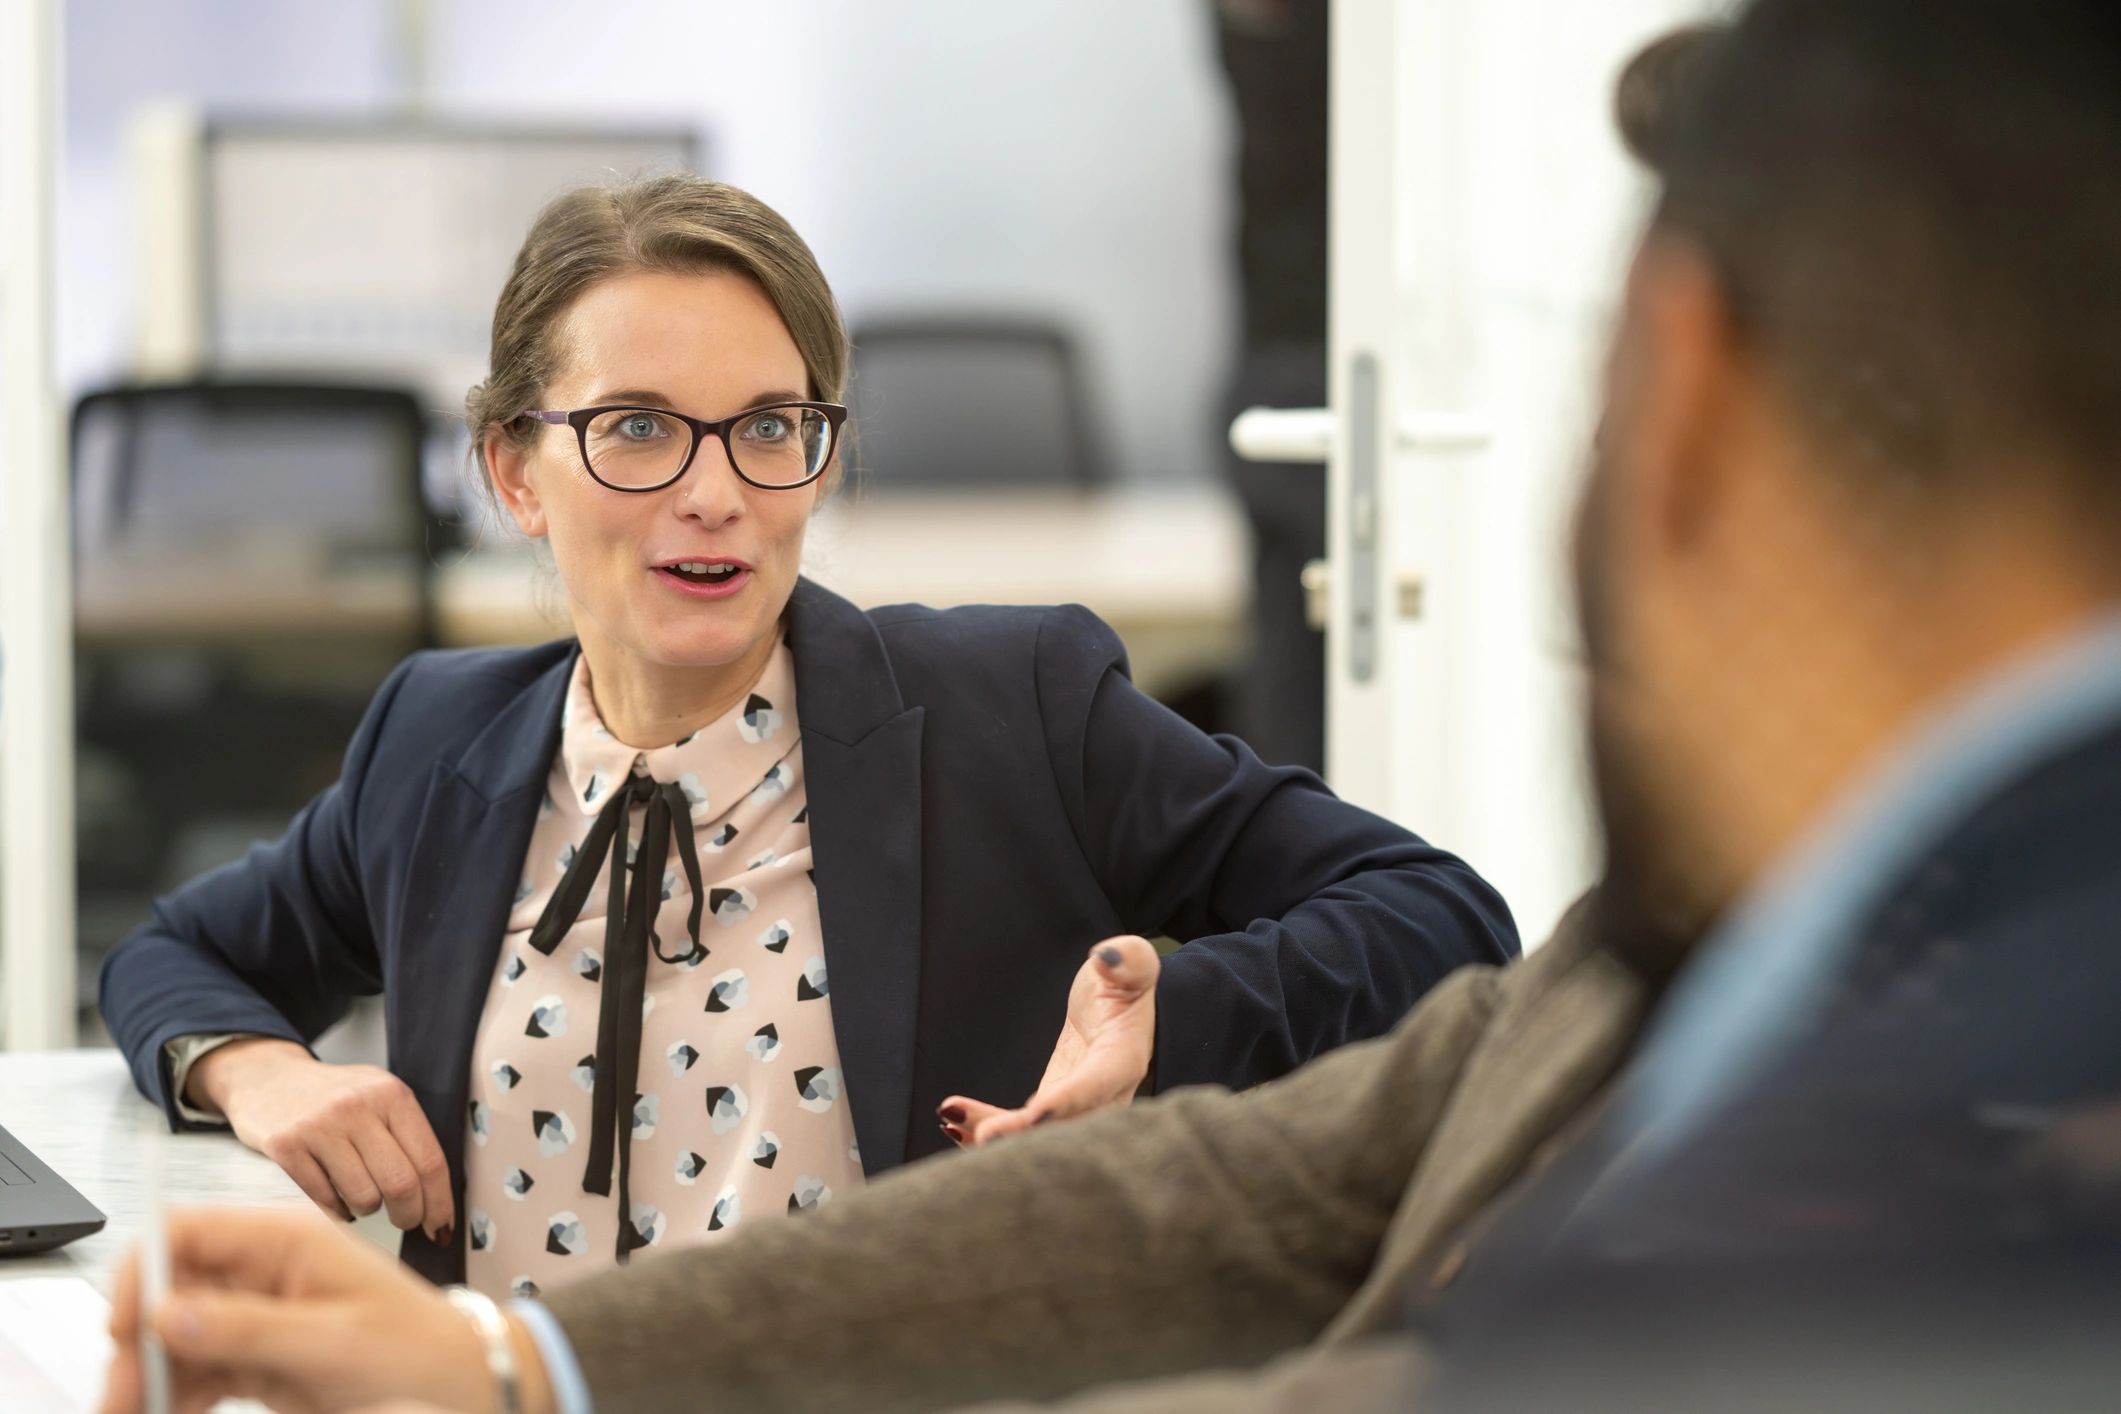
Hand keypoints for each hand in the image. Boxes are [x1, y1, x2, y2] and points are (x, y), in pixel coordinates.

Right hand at [100, 1207, 553, 1413]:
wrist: (465, 1385)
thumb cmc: (418, 1350)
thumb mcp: (333, 1342)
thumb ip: (249, 1329)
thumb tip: (166, 1316)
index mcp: (286, 1240)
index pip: (188, 1232)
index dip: (145, 1272)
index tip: (125, 1330)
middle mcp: (264, 1271)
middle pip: (171, 1292)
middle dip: (138, 1345)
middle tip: (123, 1398)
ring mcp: (259, 1315)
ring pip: (176, 1339)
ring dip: (149, 1377)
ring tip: (135, 1412)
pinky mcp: (259, 1358)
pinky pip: (198, 1370)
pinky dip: (175, 1393)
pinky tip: (167, 1411)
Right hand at [191, 1038, 453, 1241]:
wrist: (267, 1078)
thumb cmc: (334, 1098)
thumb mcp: (378, 1097)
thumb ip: (408, 1135)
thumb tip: (439, 1197)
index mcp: (392, 1094)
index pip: (430, 1160)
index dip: (440, 1201)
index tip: (441, 1226)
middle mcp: (358, 1106)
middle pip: (401, 1184)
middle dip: (409, 1215)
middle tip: (406, 1222)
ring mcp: (320, 1125)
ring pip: (363, 1196)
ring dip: (368, 1210)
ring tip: (363, 1199)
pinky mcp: (286, 1145)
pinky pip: (323, 1200)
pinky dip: (337, 1211)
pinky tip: (337, 1201)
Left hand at [939, 937, 1159, 1146]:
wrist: (1116, 1006)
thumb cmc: (1124, 982)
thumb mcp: (1132, 961)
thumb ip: (1128, 959)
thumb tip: (1108, 957)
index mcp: (1123, 1060)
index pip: (1095, 1085)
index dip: (1067, 1102)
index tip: (1035, 1112)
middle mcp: (1105, 1096)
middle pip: (1065, 1125)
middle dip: (1027, 1135)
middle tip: (983, 1136)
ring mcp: (1079, 1108)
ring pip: (1039, 1133)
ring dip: (996, 1131)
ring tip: (951, 1116)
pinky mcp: (1054, 1108)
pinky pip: (1022, 1129)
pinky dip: (987, 1127)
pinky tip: (953, 1124)